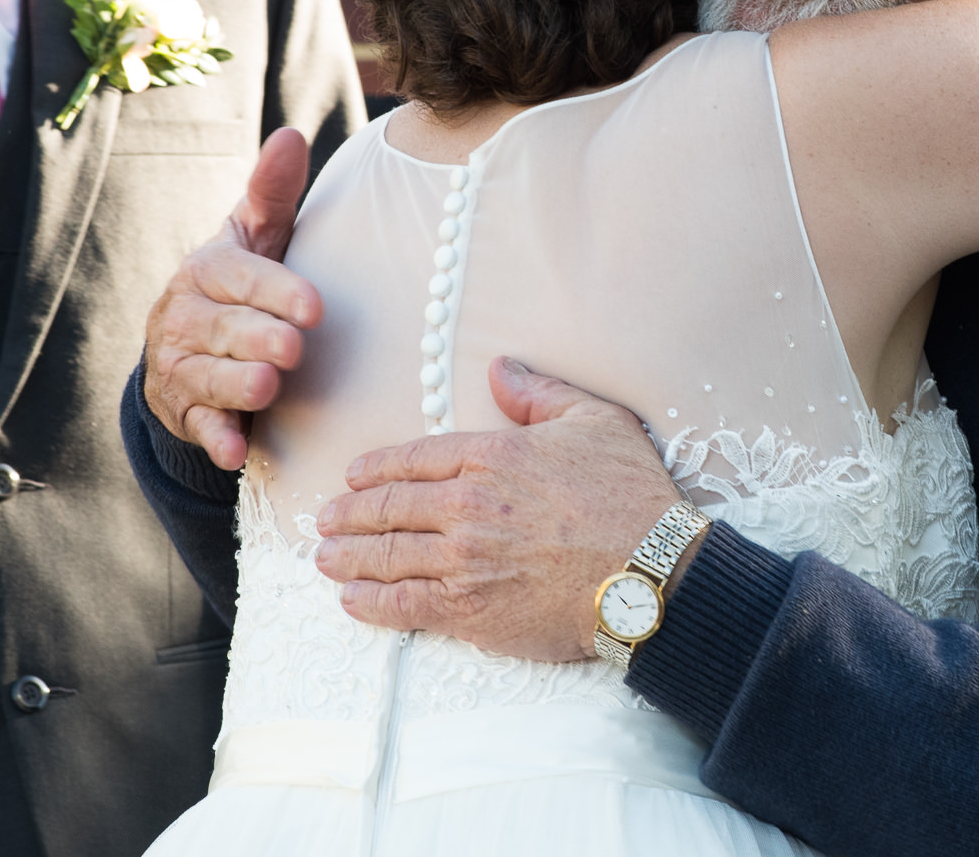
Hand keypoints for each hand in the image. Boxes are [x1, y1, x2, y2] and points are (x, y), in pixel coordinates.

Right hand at [142, 128, 322, 469]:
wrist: (190, 344)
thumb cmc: (242, 281)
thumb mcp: (256, 236)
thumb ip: (273, 192)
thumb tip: (290, 133)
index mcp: (207, 269)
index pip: (239, 277)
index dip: (275, 291)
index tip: (315, 306)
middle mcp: (184, 316)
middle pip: (222, 330)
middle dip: (257, 338)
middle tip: (293, 348)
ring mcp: (179, 366)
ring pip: (208, 378)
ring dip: (237, 386)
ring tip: (270, 387)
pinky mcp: (182, 410)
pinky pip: (196, 426)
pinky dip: (215, 439)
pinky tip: (235, 450)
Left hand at [313, 358, 690, 660]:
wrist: (652, 572)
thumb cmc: (632, 495)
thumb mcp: (596, 421)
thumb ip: (539, 394)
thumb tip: (500, 369)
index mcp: (492, 454)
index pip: (413, 459)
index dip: (376, 468)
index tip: (354, 475)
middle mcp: (467, 504)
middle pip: (389, 507)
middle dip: (349, 514)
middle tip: (326, 519)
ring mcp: (462, 560)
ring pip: (386, 556)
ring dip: (348, 557)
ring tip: (326, 558)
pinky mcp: (468, 610)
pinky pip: (402, 605)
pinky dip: (370, 602)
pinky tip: (352, 600)